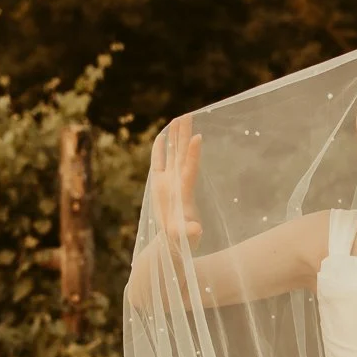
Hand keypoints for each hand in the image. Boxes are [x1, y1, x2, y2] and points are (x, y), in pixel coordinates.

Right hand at [151, 115, 203, 251]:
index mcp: (184, 192)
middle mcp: (178, 182)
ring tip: (178, 117)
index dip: (194, 154)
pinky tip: (161, 136)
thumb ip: (190, 233)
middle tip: (188, 114)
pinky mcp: (159, 184)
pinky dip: (159, 149)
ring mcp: (169, 181)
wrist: (174, 241)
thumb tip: (197, 230)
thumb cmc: (182, 240)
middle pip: (183, 153)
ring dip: (175, 136)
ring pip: (172, 153)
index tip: (198, 136)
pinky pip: (158, 162)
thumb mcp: (186, 237)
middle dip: (184, 134)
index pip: (190, 169)